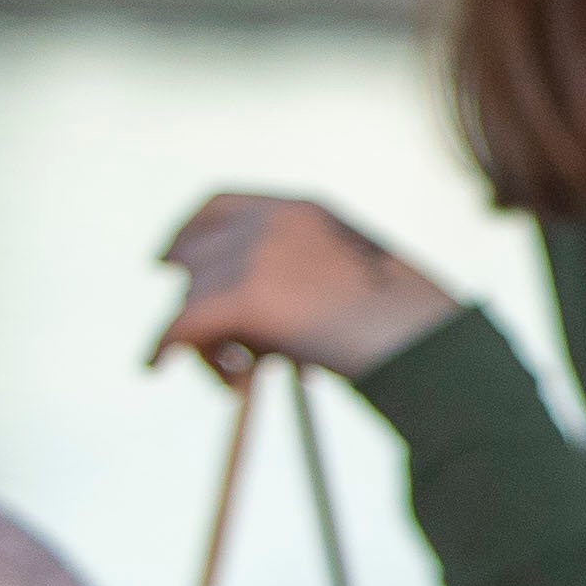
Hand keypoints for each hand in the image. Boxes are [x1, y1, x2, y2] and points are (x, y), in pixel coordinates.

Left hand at [151, 192, 459, 382]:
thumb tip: (253, 319)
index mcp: (305, 211)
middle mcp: (272, 223)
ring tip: (235, 379)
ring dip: (202, 342)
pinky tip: (154, 366)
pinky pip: (181, 325)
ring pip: (190, 299)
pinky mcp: (244, 297)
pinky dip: (163, 346)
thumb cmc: (413, 331)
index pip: (221, 205)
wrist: (431, 348)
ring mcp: (256, 256)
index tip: (167, 262)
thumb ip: (305, 281)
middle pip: (196, 258)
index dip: (187, 233)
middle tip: (214, 345)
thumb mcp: (355, 285)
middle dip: (194, 301)